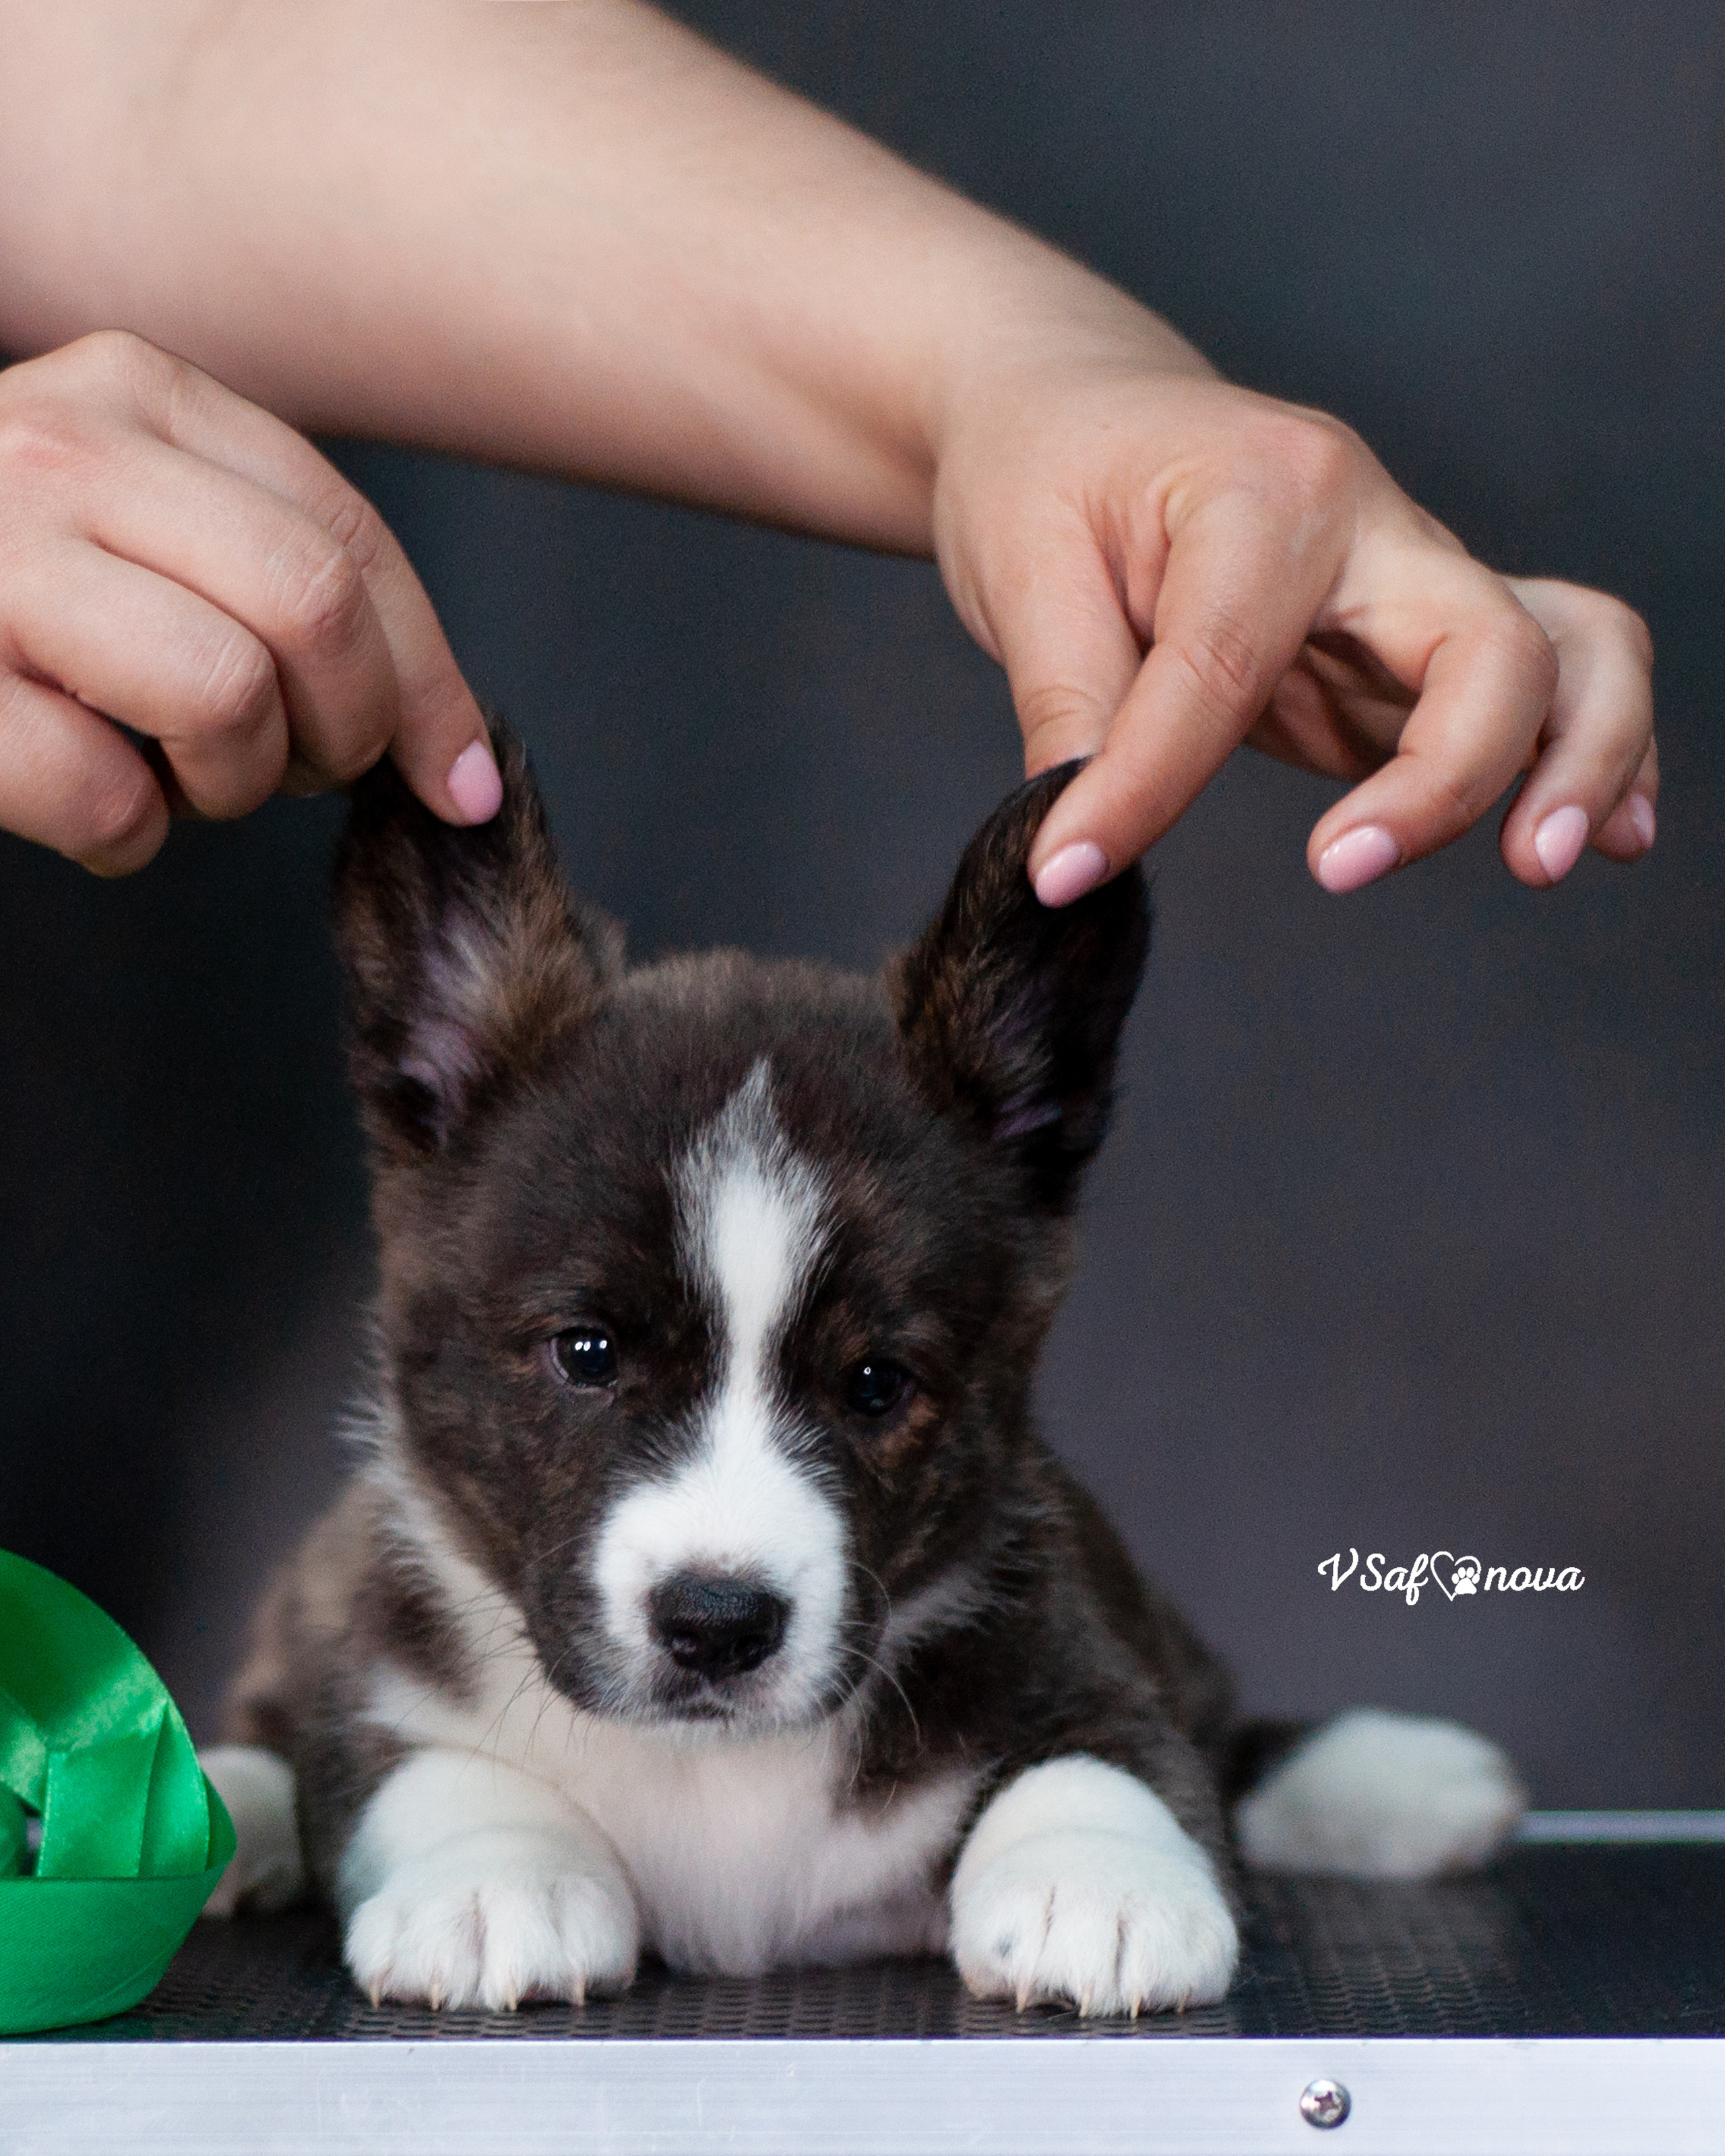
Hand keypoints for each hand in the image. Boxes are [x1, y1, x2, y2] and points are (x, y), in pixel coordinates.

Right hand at [0, 330, 499, 874]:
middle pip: (313, 610)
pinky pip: (105, 796)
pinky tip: (87, 807)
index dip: (430, 682)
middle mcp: (62, 444)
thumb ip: (263, 570)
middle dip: (341, 730)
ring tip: (172, 776)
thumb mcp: (134, 522)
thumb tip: (450, 751)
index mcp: (137, 392)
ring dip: (229, 783)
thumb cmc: (6, 584)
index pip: (350, 542)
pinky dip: (123, 837)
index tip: (455, 782)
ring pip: (226, 694)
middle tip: (291, 772)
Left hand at [931, 358, 1656, 901]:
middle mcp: (1376, 528)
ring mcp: (1416, 587)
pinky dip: (1592, 755)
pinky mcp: (1421, 651)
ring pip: (1573, 650)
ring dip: (1583, 757)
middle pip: (1486, 645)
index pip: (1225, 666)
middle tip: (1339, 869)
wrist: (1082, 415)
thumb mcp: (1026, 574)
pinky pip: (1557, 686)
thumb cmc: (1053, 475)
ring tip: (1541, 860)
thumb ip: (1069, 707)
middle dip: (1448, 775)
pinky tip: (1601, 837)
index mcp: (1268, 491)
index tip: (1061, 874)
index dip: (1144, 790)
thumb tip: (1076, 839)